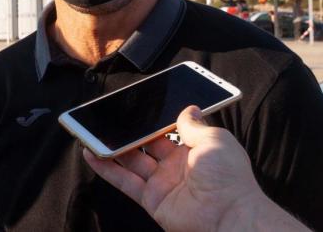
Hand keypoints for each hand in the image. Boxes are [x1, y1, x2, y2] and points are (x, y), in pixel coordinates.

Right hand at [83, 106, 306, 231]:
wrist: (230, 218)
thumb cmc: (229, 177)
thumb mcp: (215, 139)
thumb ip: (194, 124)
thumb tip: (188, 108)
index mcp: (194, 149)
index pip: (169, 129)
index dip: (154, 117)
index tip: (138, 105)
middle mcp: (176, 165)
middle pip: (146, 143)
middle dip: (130, 130)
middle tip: (111, 116)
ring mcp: (162, 182)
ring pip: (131, 160)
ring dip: (112, 146)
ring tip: (92, 131)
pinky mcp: (151, 199)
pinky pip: (124, 181)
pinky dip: (106, 169)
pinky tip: (92, 154)